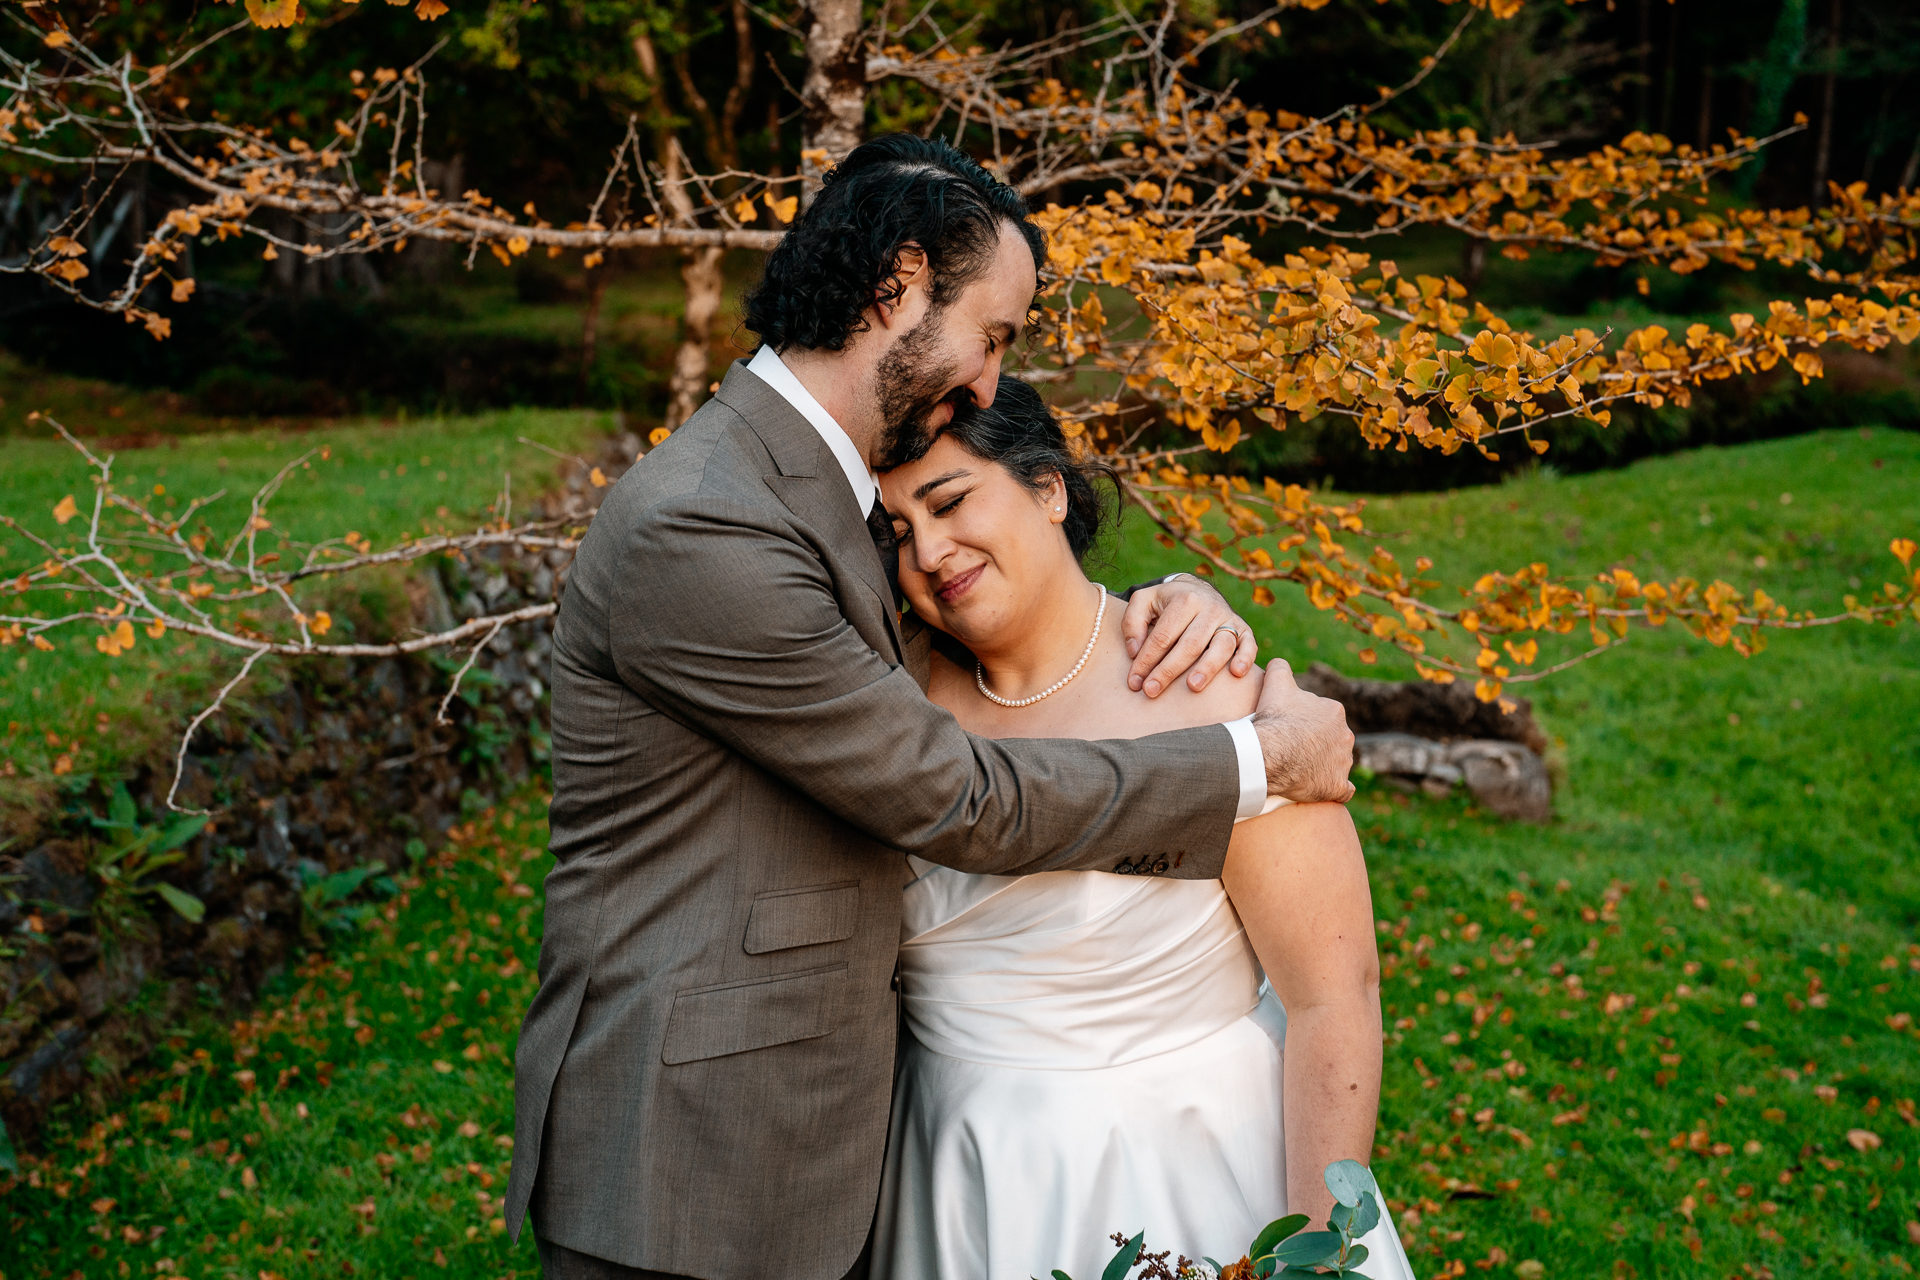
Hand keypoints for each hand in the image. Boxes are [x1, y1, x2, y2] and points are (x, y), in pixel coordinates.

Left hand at [1121, 575, 1258, 697]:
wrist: (1197, 589)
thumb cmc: (1166, 602)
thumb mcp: (1144, 601)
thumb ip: (1132, 622)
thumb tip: (1135, 651)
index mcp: (1184, 599)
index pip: (1163, 636)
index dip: (1146, 660)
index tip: (1134, 682)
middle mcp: (1209, 608)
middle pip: (1190, 644)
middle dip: (1169, 670)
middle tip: (1151, 691)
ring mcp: (1229, 619)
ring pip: (1221, 646)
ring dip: (1207, 668)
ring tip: (1192, 687)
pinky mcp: (1243, 629)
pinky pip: (1249, 644)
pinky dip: (1245, 658)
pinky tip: (1235, 673)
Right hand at [1251, 659, 1354, 802]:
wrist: (1270, 753)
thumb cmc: (1274, 719)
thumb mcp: (1275, 683)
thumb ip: (1280, 667)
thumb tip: (1278, 662)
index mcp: (1334, 712)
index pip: (1323, 716)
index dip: (1306, 722)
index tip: (1289, 729)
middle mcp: (1346, 736)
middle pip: (1332, 739)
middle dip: (1317, 744)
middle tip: (1293, 750)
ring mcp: (1344, 763)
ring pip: (1337, 763)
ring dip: (1324, 766)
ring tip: (1301, 770)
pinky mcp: (1338, 787)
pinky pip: (1343, 789)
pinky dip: (1336, 789)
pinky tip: (1322, 788)